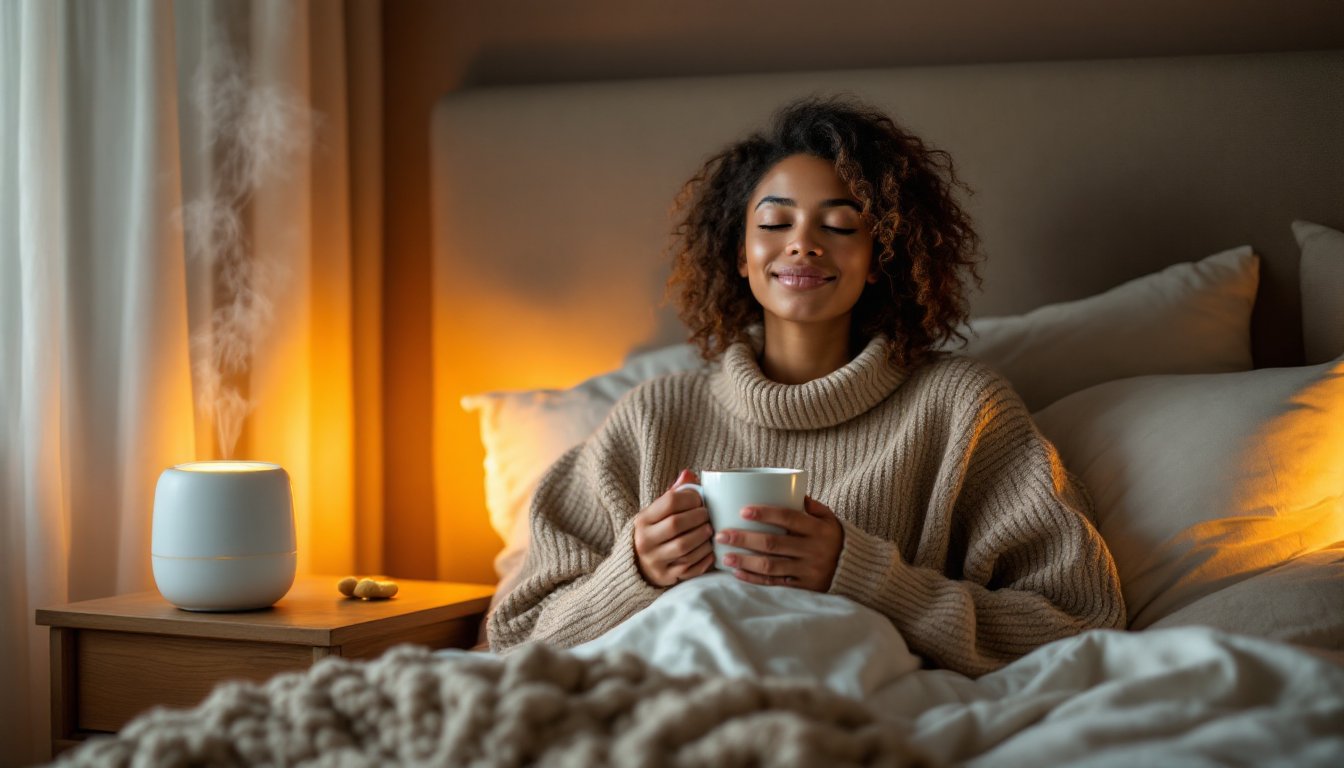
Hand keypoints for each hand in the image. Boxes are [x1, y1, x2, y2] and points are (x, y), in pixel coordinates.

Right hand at [633, 469, 715, 586]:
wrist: (637, 565)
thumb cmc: (655, 532)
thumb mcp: (658, 512)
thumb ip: (674, 493)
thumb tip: (689, 474)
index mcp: (643, 519)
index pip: (670, 501)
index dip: (691, 498)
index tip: (699, 500)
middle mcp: (645, 541)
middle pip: (677, 524)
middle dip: (698, 518)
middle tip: (707, 516)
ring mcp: (654, 561)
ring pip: (684, 548)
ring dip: (703, 538)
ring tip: (709, 531)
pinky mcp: (665, 577)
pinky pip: (690, 567)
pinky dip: (704, 558)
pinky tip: (710, 550)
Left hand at [716, 496, 842, 591]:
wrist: (856, 569)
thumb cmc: (834, 537)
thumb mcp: (828, 518)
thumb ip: (809, 505)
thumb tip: (784, 488)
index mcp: (818, 529)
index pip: (789, 518)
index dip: (765, 514)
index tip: (742, 511)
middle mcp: (813, 550)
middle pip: (773, 544)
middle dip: (744, 539)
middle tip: (721, 534)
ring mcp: (808, 570)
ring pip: (771, 566)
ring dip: (745, 561)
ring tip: (725, 556)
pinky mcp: (804, 588)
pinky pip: (775, 584)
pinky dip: (754, 579)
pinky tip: (737, 574)